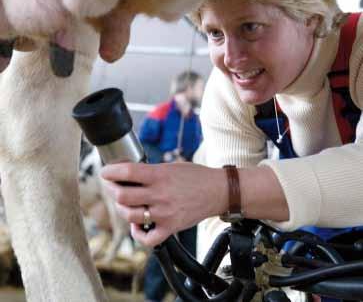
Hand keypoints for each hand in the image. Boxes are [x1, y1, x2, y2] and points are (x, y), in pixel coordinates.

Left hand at [101, 162, 227, 246]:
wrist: (217, 191)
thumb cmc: (195, 176)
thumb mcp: (171, 166)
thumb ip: (150, 171)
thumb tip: (126, 174)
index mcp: (160, 175)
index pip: (126, 172)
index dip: (110, 171)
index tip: (105, 172)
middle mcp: (160, 194)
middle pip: (123, 196)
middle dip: (112, 190)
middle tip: (112, 186)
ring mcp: (164, 213)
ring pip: (130, 216)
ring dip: (122, 209)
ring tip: (125, 203)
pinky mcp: (171, 227)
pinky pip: (147, 238)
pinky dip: (137, 233)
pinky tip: (137, 225)